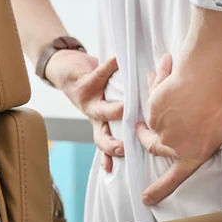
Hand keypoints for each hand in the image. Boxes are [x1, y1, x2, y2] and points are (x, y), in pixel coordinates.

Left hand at [46, 50, 123, 171]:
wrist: (63, 68)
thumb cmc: (92, 87)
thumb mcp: (104, 103)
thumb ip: (124, 111)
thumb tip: (158, 114)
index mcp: (100, 123)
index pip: (106, 145)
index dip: (112, 156)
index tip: (127, 161)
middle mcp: (93, 116)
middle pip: (101, 136)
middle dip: (112, 145)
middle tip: (125, 148)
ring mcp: (88, 101)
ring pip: (101, 111)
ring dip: (114, 111)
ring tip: (127, 108)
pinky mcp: (84, 82)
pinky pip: (100, 74)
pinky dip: (112, 66)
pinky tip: (120, 59)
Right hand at [135, 54, 221, 204]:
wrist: (208, 76)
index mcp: (193, 152)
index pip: (175, 177)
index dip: (160, 189)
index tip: (146, 198)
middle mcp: (173, 140)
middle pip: (154, 146)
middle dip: (146, 140)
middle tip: (142, 133)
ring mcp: (161, 121)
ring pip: (152, 117)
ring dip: (156, 104)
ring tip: (162, 86)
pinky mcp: (155, 101)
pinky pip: (154, 91)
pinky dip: (159, 82)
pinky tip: (166, 68)